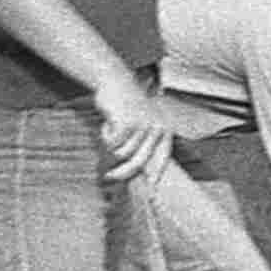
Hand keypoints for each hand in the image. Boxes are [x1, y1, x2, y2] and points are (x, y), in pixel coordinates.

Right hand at [93, 70, 171, 186]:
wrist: (116, 82)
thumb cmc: (127, 107)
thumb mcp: (141, 124)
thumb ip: (143, 144)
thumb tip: (138, 172)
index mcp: (165, 130)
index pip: (162, 158)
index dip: (155, 174)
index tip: (151, 188)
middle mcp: (158, 128)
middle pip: (139, 162)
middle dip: (122, 173)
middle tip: (108, 177)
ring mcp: (144, 126)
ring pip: (122, 153)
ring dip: (111, 146)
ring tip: (111, 130)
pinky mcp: (128, 124)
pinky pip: (112, 144)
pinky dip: (105, 136)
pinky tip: (107, 123)